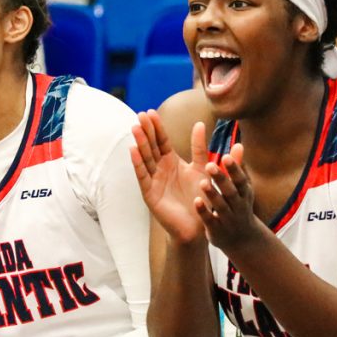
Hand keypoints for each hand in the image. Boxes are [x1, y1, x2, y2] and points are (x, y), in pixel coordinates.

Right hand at [130, 112, 209, 243]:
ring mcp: (153, 181)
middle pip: (151, 147)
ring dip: (140, 143)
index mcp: (171, 162)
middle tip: (140, 115)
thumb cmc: (201, 197)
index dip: (156, 128)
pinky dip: (138, 163)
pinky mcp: (150, 194)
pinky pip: (143, 176)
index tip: (150, 112)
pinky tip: (133, 150)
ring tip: (135, 128)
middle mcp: (160, 169)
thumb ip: (200, 147)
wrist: (199, 225)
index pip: (161, 141)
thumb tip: (199, 123)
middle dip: (146, 131)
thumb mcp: (203, 168)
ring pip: (145, 159)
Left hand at [197, 144, 266, 253]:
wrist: (241, 240)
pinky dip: (203, 211)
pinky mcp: (216, 230)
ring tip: (202, 183)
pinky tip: (195, 201)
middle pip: (231, 192)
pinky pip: (209, 220)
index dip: (234, 169)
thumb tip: (239, 144)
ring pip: (220, 206)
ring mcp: (228, 219)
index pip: (241, 180)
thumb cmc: (237, 206)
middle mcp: (238, 205)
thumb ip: (236, 168)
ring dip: (212, 195)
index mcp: (244, 193)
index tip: (225, 156)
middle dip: (222, 179)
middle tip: (209, 166)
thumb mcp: (240, 189)